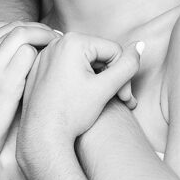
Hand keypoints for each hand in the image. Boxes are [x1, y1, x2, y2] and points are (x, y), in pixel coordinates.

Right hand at [0, 21, 59, 167]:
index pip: (4, 26)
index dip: (27, 29)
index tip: (41, 36)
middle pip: (16, 26)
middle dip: (40, 29)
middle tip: (57, 37)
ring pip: (24, 34)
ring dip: (46, 36)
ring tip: (60, 46)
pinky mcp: (5, 80)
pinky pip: (29, 53)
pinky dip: (45, 53)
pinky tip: (56, 62)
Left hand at [19, 33, 142, 151]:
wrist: (41, 137)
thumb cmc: (71, 114)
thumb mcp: (105, 88)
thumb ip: (128, 65)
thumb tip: (140, 45)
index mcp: (72, 42)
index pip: (114, 51)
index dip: (124, 75)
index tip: (124, 98)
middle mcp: (56, 43)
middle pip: (98, 56)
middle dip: (111, 77)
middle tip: (119, 101)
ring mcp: (45, 55)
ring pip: (84, 63)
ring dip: (97, 79)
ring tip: (100, 101)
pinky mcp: (39, 68)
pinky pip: (67, 68)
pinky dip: (78, 80)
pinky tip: (80, 99)